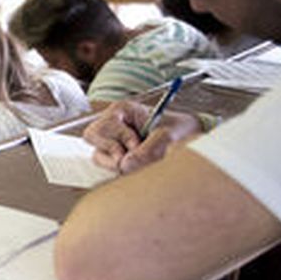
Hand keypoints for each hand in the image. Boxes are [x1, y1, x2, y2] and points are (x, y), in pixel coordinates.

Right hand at [83, 101, 200, 173]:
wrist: (188, 137)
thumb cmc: (177, 129)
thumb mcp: (167, 136)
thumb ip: (148, 150)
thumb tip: (124, 166)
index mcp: (122, 110)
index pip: (103, 125)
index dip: (120, 137)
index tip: (137, 144)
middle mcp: (112, 123)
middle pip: (92, 137)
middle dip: (113, 150)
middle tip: (133, 154)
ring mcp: (110, 139)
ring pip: (97, 155)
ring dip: (117, 162)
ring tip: (139, 160)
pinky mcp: (112, 155)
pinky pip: (105, 166)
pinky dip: (119, 170)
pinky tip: (135, 164)